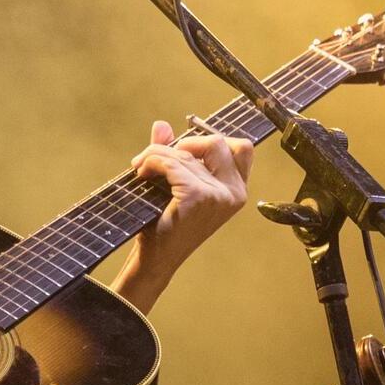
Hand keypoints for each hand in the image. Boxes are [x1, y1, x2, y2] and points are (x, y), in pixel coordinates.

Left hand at [114, 118, 252, 313]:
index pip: (242, 149)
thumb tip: (162, 125)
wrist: (156, 259)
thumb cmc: (167, 225)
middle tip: (161, 158)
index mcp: (237, 191)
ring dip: (156, 155)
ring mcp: (219, 196)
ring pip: (186, 153)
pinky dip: (152, 162)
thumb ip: (173, 153)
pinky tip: (141, 173)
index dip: (213, 141)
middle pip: (217, 142)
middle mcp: (234, 193)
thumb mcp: (175, 184)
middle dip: (184, 144)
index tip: (186, 151)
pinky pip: (171, 163)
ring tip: (141, 168)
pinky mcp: (198, 197)